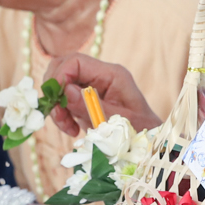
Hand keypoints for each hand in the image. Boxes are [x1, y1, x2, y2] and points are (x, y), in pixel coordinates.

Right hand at [41, 53, 160, 135]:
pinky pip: (64, 99)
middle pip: (63, 67)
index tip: (56, 100)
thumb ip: (91, 106)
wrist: (149, 143)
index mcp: (112, 74)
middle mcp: (100, 75)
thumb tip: (65, 91)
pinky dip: (62, 114)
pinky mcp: (86, 99)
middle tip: (59, 115)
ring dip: (57, 106)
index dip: (60, 76)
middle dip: (55, 91)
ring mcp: (92, 86)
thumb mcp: (117, 122)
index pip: (76, 61)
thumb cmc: (141, 131)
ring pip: (61, 84)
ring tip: (68, 128)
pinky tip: (73, 130)